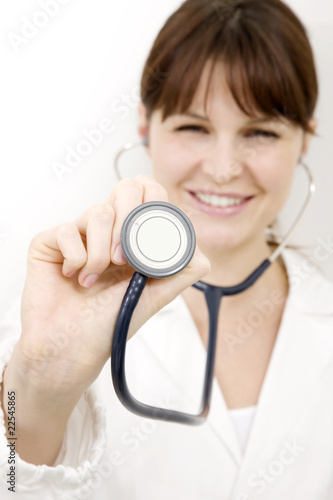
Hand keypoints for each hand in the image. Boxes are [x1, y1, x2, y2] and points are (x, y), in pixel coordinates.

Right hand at [15, 175, 210, 397]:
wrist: (68, 350)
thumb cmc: (106, 327)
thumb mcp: (153, 298)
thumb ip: (179, 273)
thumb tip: (200, 253)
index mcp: (133, 241)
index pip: (151, 195)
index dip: (155, 208)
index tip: (150, 243)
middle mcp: (108, 232)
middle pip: (127, 188)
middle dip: (129, 224)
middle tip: (123, 261)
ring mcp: (79, 234)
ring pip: (99, 211)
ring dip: (100, 253)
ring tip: (93, 280)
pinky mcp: (50, 241)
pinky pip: (66, 228)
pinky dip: (75, 258)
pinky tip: (72, 277)